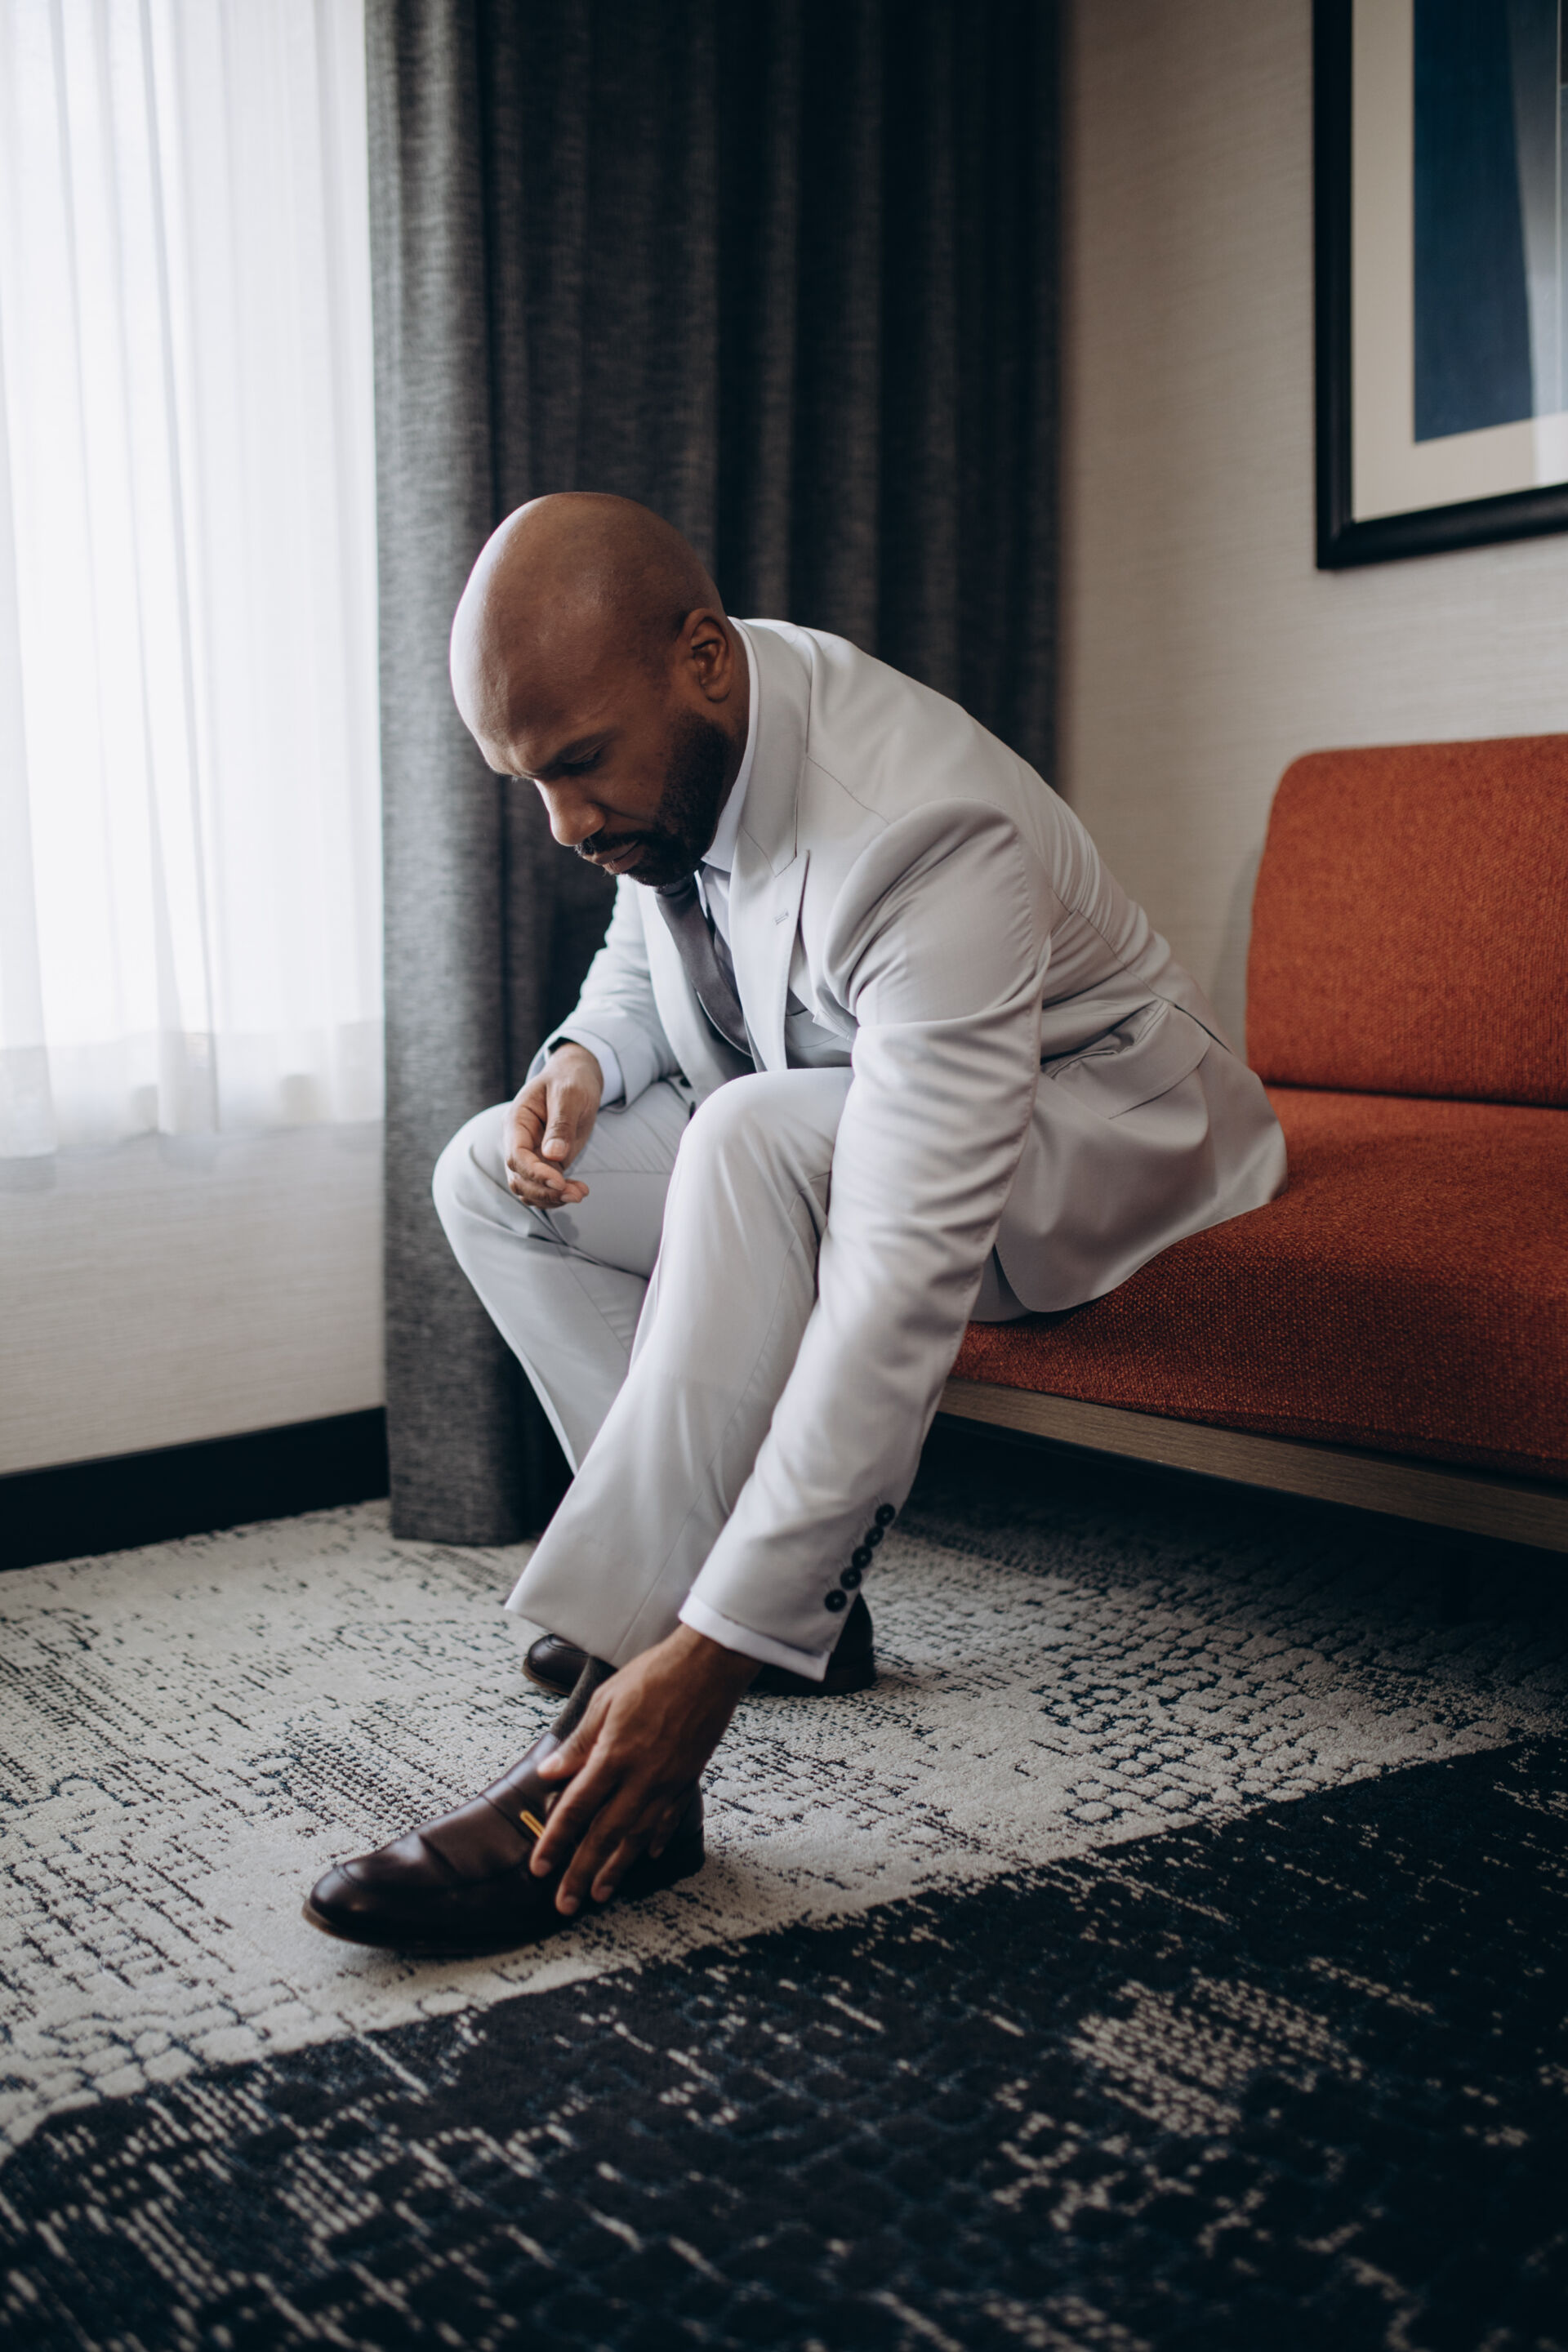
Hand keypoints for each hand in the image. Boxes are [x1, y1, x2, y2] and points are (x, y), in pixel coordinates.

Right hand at [504, 1044, 602, 1205]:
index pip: (516, 1155)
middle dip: (544, 1191)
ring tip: (580, 1194)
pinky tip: (579, 1190)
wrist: (576, 1077)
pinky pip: (545, 1187)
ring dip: (552, 1198)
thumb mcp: (569, 1094)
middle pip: (519, 1178)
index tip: (559, 1181)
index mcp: (517, 1120)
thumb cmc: (570, 1080)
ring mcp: (532, 1154)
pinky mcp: (547, 1162)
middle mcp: (519, 1140)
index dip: (535, 1173)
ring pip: (529, 1188)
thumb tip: (554, 1155)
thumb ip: (561, 1123)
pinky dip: (559, 1194)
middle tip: (575, 1195)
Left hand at [530, 1627, 757, 1913]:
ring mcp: (668, 1782)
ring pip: (637, 1836)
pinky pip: (670, 1817)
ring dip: (616, 1868)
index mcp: (613, 1756)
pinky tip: (649, 1855)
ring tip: (601, 1894)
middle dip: (582, 1873)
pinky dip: (658, 1839)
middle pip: (605, 1835)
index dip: (555, 1841)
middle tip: (566, 1904)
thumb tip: (550, 1773)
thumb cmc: (654, 1675)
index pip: (576, 1809)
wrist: (708, 1667)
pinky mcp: (688, 1778)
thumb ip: (578, 1743)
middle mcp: (641, 1778)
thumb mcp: (605, 1702)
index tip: (539, 1867)